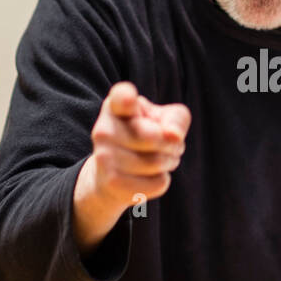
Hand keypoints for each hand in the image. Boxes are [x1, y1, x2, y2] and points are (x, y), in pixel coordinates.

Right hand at [73, 81, 190, 252]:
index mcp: (116, 106)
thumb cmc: (145, 138)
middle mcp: (104, 129)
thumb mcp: (165, 120)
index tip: (129, 99)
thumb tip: (174, 135)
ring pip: (157, 162)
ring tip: (158, 160)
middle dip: (172, 144)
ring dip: (168, 163)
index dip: (126, 98)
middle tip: (166, 145)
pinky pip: (158, 183)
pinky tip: (148, 176)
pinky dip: (162, 180)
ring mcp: (104, 157)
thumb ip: (176, 119)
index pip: (120, 98)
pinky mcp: (112, 182)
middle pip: (156, 137)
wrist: (112, 176)